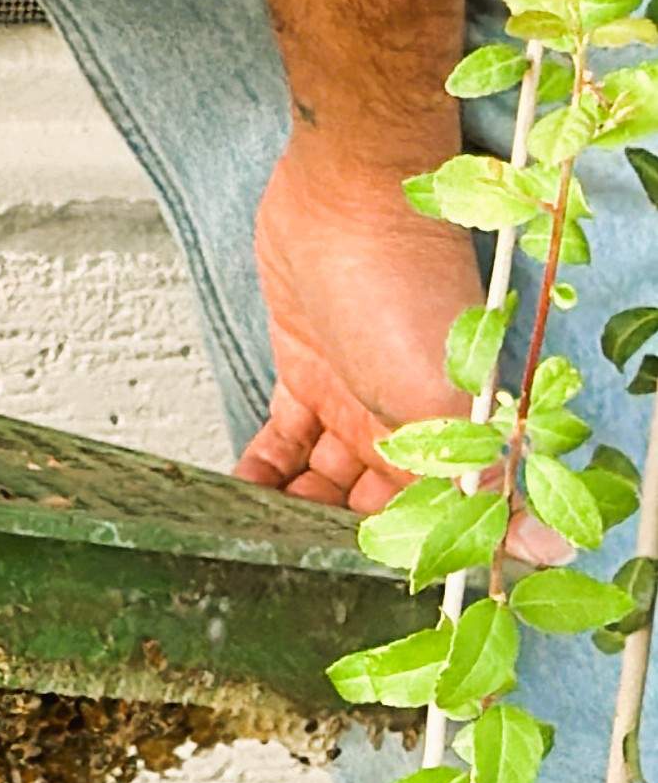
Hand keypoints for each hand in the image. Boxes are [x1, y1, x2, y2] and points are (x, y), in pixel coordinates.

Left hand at [238, 144, 568, 560]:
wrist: (349, 193)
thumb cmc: (405, 278)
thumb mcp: (449, 393)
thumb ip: (484, 471)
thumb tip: (547, 541)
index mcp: (446, 428)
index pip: (428, 514)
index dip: (394, 554)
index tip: (347, 590)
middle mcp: (403, 417)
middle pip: (367, 504)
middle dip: (329, 538)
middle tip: (281, 572)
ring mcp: (352, 395)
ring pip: (321, 480)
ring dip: (288, 512)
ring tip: (248, 544)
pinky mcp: (306, 372)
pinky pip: (281, 443)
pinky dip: (260, 473)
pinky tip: (235, 500)